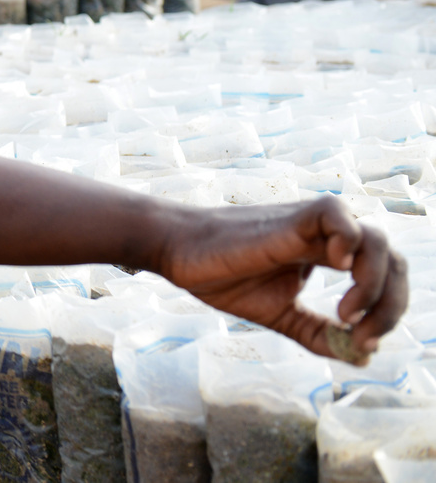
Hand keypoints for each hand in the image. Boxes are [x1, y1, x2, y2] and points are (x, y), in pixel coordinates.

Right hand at [155, 197, 407, 362]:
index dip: (386, 311)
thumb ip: (317, 333)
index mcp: (327, 254)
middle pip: (391, 259)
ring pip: (376, 238)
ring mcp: (311, 224)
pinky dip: (349, 241)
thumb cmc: (221, 277)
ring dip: (375, 283)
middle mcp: (327, 237)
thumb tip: (362, 356)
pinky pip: (338, 213)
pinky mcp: (290, 217)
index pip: (384, 276)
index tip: (362, 343)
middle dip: (391, 304)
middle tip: (362, 334)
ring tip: (346, 313)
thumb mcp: (279, 315)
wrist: (178, 254)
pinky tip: (336, 268)